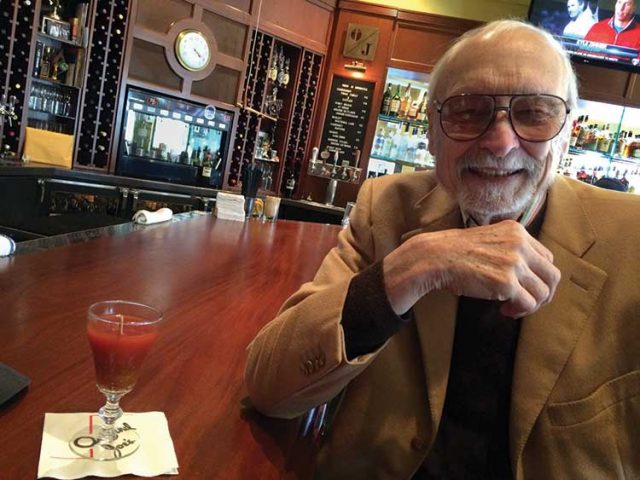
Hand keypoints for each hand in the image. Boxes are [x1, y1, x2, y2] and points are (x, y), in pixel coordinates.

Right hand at [382, 220, 559, 317]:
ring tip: (513, 308)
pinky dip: (520, 312)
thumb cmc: (456, 252)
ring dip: (531, 305)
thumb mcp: (489, 239)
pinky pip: (528, 304)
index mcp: (517, 231)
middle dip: (543, 294)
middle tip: (527, 303)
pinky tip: (505, 311)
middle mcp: (520, 245)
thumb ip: (510, 248)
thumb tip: (526, 272)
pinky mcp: (506, 283)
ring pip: (543, 292)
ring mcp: (514, 264)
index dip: (539, 276)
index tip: (525, 286)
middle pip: (551, 276)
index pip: (546, 258)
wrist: (436, 257)